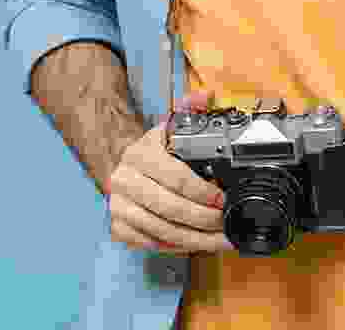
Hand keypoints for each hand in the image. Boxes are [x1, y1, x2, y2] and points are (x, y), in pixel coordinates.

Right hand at [108, 87, 233, 254]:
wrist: (125, 168)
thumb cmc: (155, 151)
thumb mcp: (170, 127)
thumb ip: (190, 110)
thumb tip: (206, 97)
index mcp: (140, 154)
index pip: (175, 177)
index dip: (202, 192)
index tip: (222, 199)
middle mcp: (125, 180)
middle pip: (170, 208)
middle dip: (203, 220)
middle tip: (226, 224)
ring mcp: (119, 207)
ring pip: (162, 231)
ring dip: (195, 240)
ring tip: (219, 241)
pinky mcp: (119, 228)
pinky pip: (152, 243)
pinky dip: (178, 247)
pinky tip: (197, 244)